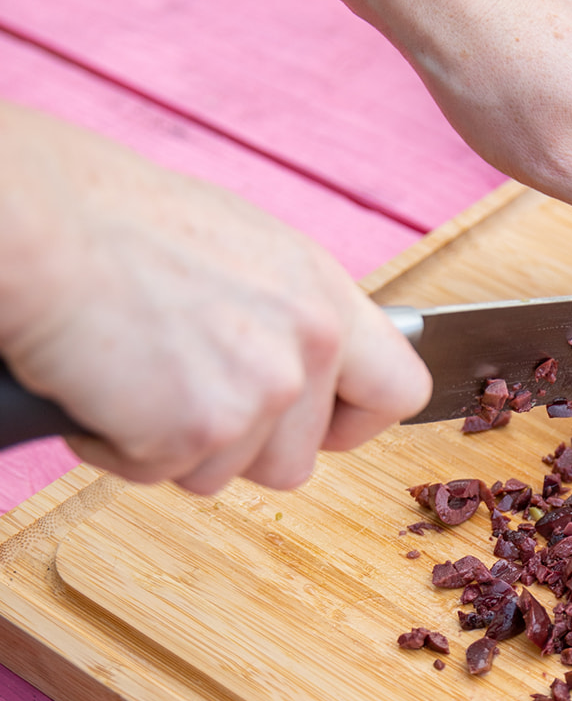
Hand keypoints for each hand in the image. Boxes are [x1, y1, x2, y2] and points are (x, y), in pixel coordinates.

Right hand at [0, 105, 430, 493]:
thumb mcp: (239, 250)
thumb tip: (297, 360)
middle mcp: (309, 343)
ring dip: (171, 447)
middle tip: (178, 394)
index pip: (398, 390)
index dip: (352, 423)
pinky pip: (157, 474)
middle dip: (236, 449)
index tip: (313, 425)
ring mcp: (260, 391)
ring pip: (224, 477)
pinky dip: (117, 446)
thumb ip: (283, 312)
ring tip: (130, 374)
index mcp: (324, 293)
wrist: (43, 228)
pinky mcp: (198, 430)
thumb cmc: (114, 223)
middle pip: (296, 462)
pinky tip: (97, 383)